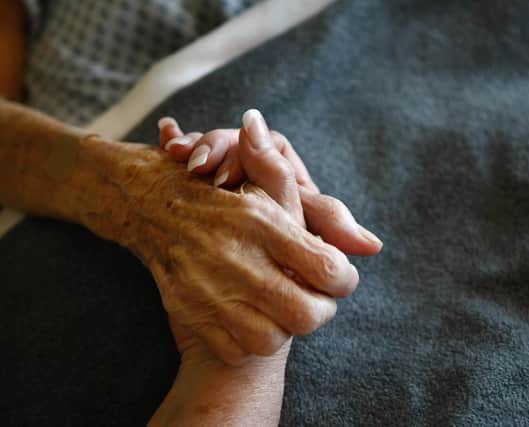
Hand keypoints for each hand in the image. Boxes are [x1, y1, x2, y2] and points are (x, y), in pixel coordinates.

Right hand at [118, 110, 377, 364]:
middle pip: (306, 314)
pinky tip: (254, 317)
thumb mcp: (263, 189)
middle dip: (321, 310)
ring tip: (284, 308)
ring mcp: (211, 290)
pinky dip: (251, 339)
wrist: (156, 209)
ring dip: (285, 328)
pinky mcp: (192, 312)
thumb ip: (306, 197)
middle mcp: (238, 258)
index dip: (344, 279)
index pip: (328, 268)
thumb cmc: (223, 201)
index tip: (340, 277)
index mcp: (263, 224)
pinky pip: (237, 350)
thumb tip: (361, 229)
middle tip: (316, 299)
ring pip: (272, 339)